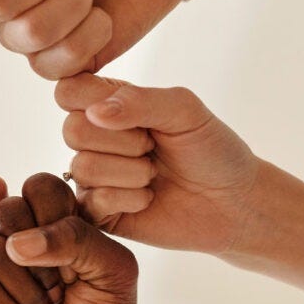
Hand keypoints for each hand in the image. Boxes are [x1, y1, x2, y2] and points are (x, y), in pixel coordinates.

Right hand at [0, 173, 147, 303]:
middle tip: (61, 288)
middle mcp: (20, 237)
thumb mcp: (115, 272)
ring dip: (30, 295)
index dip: (55, 218)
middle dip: (43, 261)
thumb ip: (79, 238)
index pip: (41, 186)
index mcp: (56, 220)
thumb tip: (16, 243)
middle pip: (7, 211)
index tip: (78, 256)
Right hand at [56, 73, 258, 253]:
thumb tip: (94, 113)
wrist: (235, 202)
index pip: (69, 90)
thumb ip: (139, 101)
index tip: (137, 114)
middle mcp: (92, 139)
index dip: (96, 101)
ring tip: (153, 174)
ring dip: (132, 173)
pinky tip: (148, 198)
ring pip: (84, 167)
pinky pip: (94, 201)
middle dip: (125, 141)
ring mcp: (92, 178)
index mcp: (107, 105)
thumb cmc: (212, 150)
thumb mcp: (184, 109)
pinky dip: (130, 198)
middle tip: (152, 147)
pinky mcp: (96, 213)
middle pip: (72, 130)